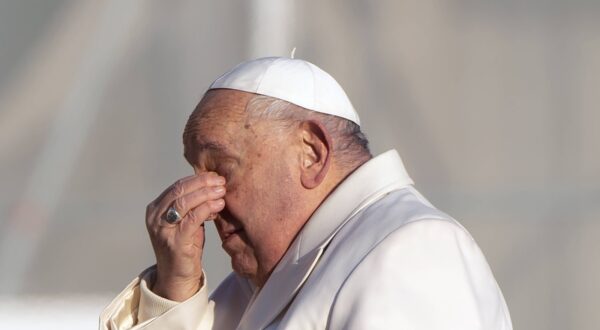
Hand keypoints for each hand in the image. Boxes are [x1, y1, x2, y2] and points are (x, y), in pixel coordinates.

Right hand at [145, 172, 225, 300]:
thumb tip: (213, 186)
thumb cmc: (185, 248)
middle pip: (180, 190)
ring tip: (222, 191)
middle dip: (202, 183)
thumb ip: (194, 205)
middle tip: (220, 181)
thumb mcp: (187, 222)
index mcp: (156, 209)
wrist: (177, 278)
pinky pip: (192, 218)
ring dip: (206, 193)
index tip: (215, 176)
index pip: (177, 186)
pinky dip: (207, 208)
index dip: (197, 179)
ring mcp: (162, 230)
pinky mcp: (174, 241)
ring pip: (185, 202)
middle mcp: (155, 217)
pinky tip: (218, 205)